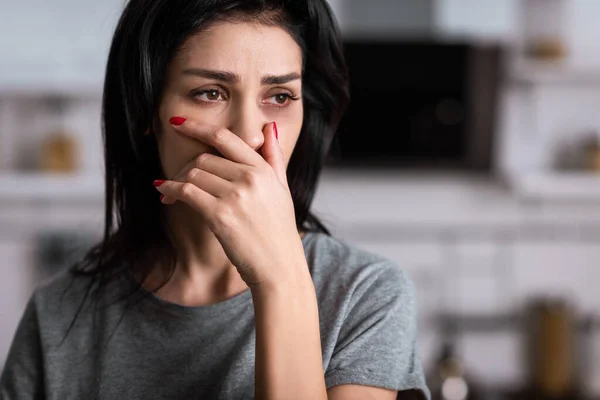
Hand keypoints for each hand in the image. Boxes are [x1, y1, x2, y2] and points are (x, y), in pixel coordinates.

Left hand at [154, 119, 307, 287]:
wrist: (280, 267)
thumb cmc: (279, 231)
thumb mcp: (282, 189)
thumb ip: (273, 157)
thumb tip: (268, 127)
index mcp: (263, 169)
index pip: (226, 138)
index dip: (197, 127)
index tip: (178, 123)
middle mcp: (250, 178)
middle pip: (204, 158)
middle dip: (185, 168)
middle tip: (176, 179)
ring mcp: (235, 196)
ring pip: (193, 174)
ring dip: (176, 181)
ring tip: (169, 190)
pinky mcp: (221, 215)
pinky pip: (187, 193)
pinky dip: (171, 191)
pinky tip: (165, 194)